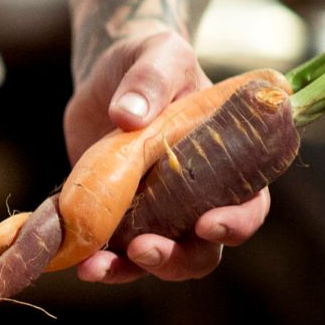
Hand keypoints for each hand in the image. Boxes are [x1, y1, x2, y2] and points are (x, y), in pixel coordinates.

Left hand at [62, 30, 269, 284]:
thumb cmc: (148, 59)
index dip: (236, 222)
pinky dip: (97, 261)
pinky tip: (76, 261)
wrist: (104, 79)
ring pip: (156, 260)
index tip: (208, 224)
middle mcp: (197, 198)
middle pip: (202, 249)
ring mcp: (156, 214)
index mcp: (228, 163)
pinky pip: (112, 251)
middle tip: (145, 249)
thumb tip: (127, 114)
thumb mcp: (157, 54)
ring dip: (130, 270)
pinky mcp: (116, 218)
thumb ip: (150, 78)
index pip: (249, 204)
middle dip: (177, 259)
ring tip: (97, 268)